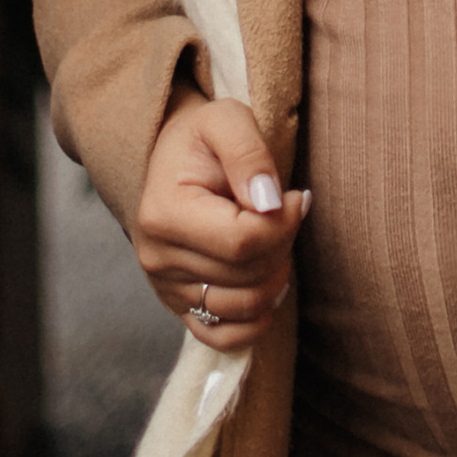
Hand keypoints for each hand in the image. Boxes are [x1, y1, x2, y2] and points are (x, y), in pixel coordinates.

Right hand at [133, 90, 307, 348]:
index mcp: (164, 214)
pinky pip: (223, 338)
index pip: (242, 242)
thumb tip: (271, 203)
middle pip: (247, 276)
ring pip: (243, 307)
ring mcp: (166, 288)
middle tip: (286, 213)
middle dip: (283, 245)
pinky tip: (268, 285)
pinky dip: (256, 321)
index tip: (298, 197)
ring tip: (275, 241)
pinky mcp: (179, 306)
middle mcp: (158, 259)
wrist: (170, 158)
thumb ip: (248, 153)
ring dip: (275, 278)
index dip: (284, 225)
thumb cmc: (201, 138)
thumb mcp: (226, 119)